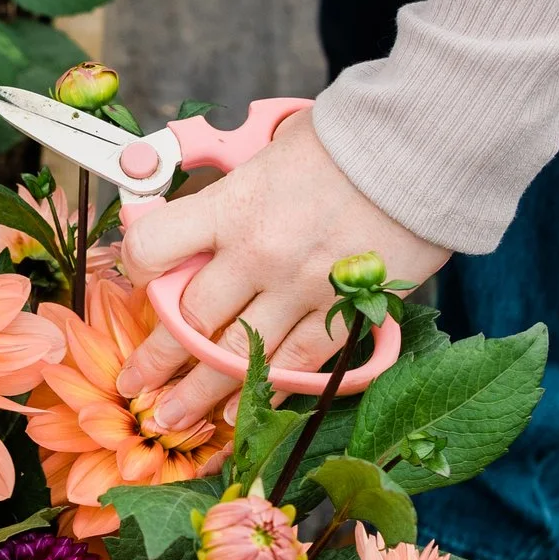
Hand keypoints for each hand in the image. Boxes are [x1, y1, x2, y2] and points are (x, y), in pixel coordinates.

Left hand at [115, 111, 449, 430]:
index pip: (155, 247)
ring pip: (237, 357)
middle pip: (190, 320)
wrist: (425, 147)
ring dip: (200, 395)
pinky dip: (264, 390)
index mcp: (233, 205)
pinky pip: (296, 364)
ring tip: (173, 420)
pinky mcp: (346, 312)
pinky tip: (241, 411)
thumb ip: (234, 185)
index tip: (136, 279)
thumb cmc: (348, 139)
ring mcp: (304, 289)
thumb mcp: (269, 145)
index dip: (135, 266)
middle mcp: (259, 253)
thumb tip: (205, 213)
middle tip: (134, 386)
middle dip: (156, 360)